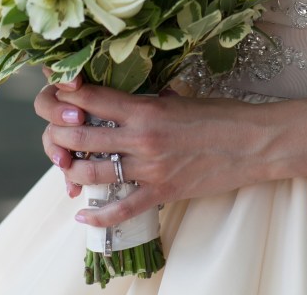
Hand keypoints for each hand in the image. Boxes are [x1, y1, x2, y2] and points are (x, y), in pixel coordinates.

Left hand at [34, 78, 270, 228]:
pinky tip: (81, 213)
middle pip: (83, 135)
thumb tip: (123, 98)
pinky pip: (120, 210)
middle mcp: (143, 137)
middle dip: (59, 132)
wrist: (254, 142)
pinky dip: (97, 216)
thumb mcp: (179, 97)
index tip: (55, 90)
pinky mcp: (162, 193)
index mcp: (147, 107)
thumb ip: (148, 100)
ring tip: (63, 163)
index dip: (67, 94)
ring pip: (93, 172)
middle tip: (53, 129)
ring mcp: (150, 168)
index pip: (94, 97)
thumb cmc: (221, 114)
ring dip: (71, 168)